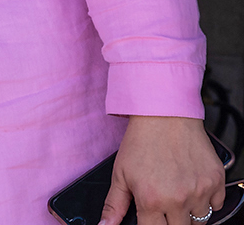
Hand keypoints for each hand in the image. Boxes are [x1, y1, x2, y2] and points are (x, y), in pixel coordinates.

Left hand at [102, 116, 225, 224]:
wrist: (165, 115)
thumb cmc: (141, 142)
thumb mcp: (120, 174)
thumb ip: (114, 205)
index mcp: (152, 200)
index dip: (150, 224)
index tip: (150, 216)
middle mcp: (178, 200)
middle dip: (170, 221)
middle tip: (163, 204)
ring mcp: (200, 191)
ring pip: (199, 221)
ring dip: (188, 213)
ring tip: (176, 194)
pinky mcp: (216, 181)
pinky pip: (217, 206)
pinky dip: (207, 202)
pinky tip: (192, 188)